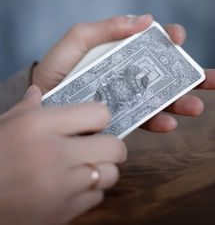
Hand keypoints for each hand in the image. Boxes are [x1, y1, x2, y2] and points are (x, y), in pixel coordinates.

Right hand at [0, 85, 126, 224]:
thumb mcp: (5, 124)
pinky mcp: (62, 214)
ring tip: (88, 165)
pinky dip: (90, 191)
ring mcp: (60, 188)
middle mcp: (55, 155)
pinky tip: (74, 186)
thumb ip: (28, 107)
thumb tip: (38, 91)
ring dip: (103, 169)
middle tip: (101, 145)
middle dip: (112, 145)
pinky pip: (96, 198)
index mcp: (40, 126)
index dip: (100, 116)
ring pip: (110, 175)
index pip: (99, 114)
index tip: (95, 122)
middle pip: (114, 147)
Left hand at [32, 15, 214, 132]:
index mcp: (122, 53)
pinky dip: (158, 121)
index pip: (153, 44)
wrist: (42, 103)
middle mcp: (130, 75)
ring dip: (182, 102)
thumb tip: (144, 20)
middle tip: (214, 79)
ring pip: (162, 98)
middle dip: (192, 76)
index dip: (169, 40)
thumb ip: (106, 28)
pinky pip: (144, 119)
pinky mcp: (122, 117)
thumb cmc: (56, 69)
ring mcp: (128, 97)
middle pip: (166, 73)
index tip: (179, 38)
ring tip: (196, 106)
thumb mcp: (78, 40)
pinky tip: (169, 123)